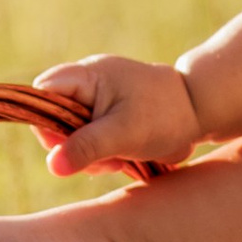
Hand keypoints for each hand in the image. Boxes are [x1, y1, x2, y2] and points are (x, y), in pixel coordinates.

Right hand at [33, 55, 203, 176]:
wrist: (197, 113)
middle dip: (70, 144)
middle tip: (98, 159)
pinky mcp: (104, 117)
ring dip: (87, 154)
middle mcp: (86, 84)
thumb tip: (52, 165)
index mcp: (87, 76)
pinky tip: (118, 159)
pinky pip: (87, 138)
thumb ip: (87, 147)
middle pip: (53, 116)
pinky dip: (98, 154)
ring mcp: (95, 101)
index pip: (44, 92)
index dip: (45, 119)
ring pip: (69, 133)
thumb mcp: (124, 134)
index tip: (63, 144)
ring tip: (115, 160)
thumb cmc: (163, 116)